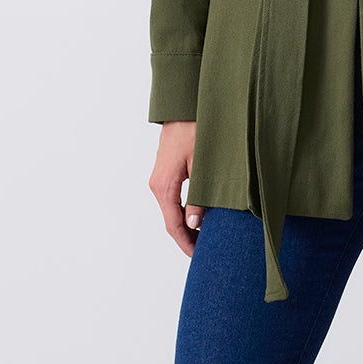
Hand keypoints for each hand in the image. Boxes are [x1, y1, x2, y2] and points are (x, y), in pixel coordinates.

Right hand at [150, 120, 202, 256]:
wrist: (182, 108)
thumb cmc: (194, 131)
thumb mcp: (202, 166)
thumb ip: (200, 196)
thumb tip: (195, 223)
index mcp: (164, 186)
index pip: (173, 224)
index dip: (186, 243)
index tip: (198, 255)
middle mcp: (157, 185)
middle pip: (170, 221)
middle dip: (186, 238)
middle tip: (205, 251)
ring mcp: (159, 180)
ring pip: (171, 211)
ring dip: (185, 226)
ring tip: (204, 237)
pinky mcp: (165, 173)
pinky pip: (172, 200)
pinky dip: (183, 213)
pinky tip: (197, 217)